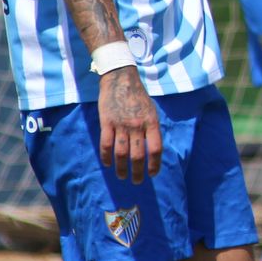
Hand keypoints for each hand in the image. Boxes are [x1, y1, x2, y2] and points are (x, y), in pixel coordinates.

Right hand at [98, 68, 160, 183]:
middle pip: (138, 155)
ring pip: (121, 153)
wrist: (121, 79)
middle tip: (136, 181)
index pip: (155, 148)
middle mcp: (137, 125)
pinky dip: (106, 157)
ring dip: (122, 168)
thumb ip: (152, 128)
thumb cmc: (139, 96)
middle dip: (137, 171)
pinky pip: (105, 145)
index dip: (155, 164)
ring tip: (123, 176)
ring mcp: (121, 124)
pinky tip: (108, 164)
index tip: (152, 174)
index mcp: (152, 122)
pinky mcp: (106, 123)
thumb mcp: (152, 110)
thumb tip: (152, 148)